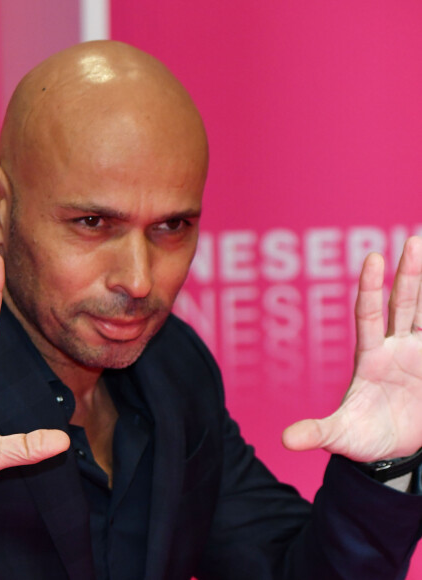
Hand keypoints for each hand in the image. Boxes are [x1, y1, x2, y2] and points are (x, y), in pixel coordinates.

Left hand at [283, 236, 421, 461]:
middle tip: (414, 242)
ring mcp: (419, 355)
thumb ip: (317, 432)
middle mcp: (395, 349)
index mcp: (370, 358)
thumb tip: (284, 441)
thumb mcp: (340, 436)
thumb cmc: (362, 437)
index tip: (373, 259)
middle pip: (403, 305)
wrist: (392, 451)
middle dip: (410, 275)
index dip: (371, 288)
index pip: (369, 316)